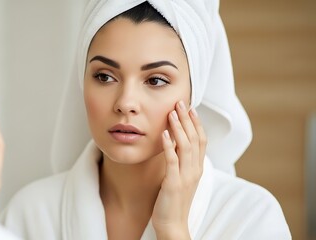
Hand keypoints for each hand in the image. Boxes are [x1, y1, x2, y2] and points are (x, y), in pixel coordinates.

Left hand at [151, 101, 206, 239]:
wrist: (173, 224)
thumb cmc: (174, 201)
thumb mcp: (181, 178)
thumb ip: (182, 162)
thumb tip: (176, 143)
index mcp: (197, 168)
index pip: (201, 140)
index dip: (196, 123)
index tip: (190, 108)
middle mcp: (195, 170)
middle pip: (195, 139)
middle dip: (188, 119)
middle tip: (181, 103)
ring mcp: (186, 177)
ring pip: (186, 146)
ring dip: (179, 128)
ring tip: (172, 113)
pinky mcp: (174, 183)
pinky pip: (172, 161)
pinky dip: (169, 145)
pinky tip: (164, 133)